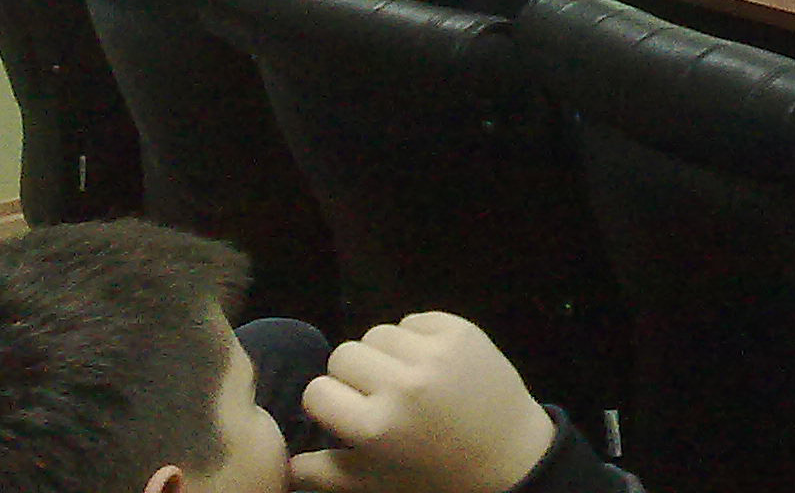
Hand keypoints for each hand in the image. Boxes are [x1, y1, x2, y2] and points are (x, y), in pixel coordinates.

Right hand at [291, 315, 555, 492]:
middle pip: (344, 354)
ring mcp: (434, 354)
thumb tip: (285, 462)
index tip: (346, 411)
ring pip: (378, 333)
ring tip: (404, 377)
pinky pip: (415, 320)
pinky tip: (428, 363)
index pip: (318, 391)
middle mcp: (401, 385)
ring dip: (384, 354)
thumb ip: (324, 473)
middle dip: (353, 375)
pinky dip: (415, 338)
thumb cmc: (435, 477)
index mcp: (374, 427)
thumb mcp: (375, 484)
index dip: (328, 402)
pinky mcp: (462, 331)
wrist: (509, 457)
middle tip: (376, 394)